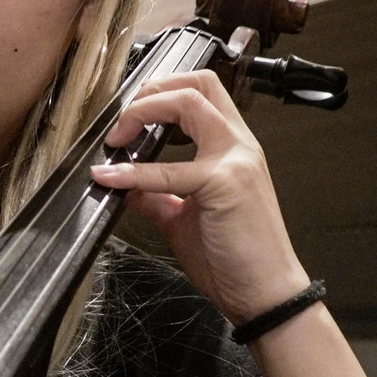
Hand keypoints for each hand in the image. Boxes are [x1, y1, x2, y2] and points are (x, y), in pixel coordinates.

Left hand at [89, 69, 310, 325]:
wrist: (265, 294)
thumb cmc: (234, 257)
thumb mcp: (184, 217)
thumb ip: (157, 195)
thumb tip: (123, 183)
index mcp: (233, 148)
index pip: (202, 92)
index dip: (161, 92)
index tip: (128, 117)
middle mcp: (239, 145)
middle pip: (199, 83)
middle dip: (152, 89)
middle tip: (121, 119)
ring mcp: (235, 160)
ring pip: (189, 103)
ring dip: (144, 111)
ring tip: (118, 136)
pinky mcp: (224, 184)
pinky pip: (170, 170)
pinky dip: (134, 172)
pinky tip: (110, 177)